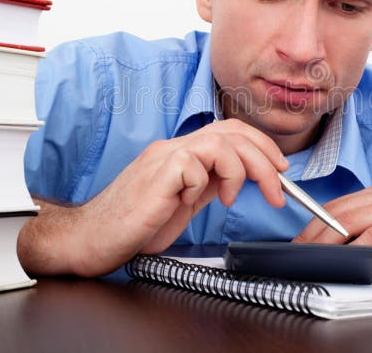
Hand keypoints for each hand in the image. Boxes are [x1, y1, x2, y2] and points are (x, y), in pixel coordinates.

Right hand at [70, 119, 288, 275]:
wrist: (91, 239)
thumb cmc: (133, 225)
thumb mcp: (183, 203)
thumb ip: (208, 184)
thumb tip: (241, 177)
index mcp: (182, 154)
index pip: (230, 131)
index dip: (261, 145)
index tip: (280, 169)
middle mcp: (173, 149)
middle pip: (231, 132)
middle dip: (264, 158)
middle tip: (276, 189)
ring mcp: (163, 158)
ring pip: (219, 141)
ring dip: (239, 170)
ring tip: (230, 197)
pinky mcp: (156, 175)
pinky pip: (193, 165)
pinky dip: (203, 184)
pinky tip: (190, 202)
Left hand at [293, 183, 371, 257]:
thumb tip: (343, 248)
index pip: (339, 204)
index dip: (315, 221)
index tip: (300, 239)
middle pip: (340, 210)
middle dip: (314, 231)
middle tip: (298, 250)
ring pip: (353, 219)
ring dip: (328, 238)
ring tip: (313, 254)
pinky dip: (358, 244)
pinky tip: (347, 255)